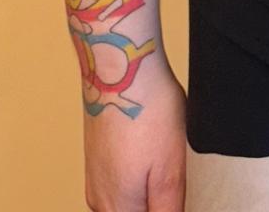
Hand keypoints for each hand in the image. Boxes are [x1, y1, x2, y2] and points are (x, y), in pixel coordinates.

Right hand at [82, 56, 186, 211]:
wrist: (120, 70)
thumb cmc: (146, 111)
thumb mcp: (170, 169)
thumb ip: (168, 209)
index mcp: (119, 209)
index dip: (164, 207)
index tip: (173, 191)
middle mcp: (99, 200)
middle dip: (155, 202)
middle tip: (171, 174)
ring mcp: (95, 178)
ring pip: (125, 203)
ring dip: (146, 192)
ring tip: (164, 160)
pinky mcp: (97, 159)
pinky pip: (118, 184)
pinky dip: (137, 178)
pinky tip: (152, 154)